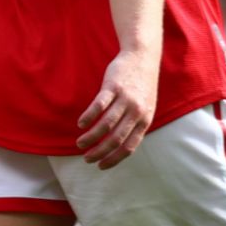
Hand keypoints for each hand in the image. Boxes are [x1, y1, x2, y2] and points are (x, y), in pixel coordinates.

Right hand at [77, 49, 158, 167]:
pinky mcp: (113, 87)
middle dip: (99, 152)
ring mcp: (125, 99)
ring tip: (80, 143)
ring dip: (91, 137)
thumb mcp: (145, 107)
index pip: (129, 147)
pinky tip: (81, 124)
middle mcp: (136, 112)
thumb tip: (119, 144)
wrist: (142, 58)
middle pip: (115, 139)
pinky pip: (99, 106)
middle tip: (86, 158)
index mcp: (144, 120)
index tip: (100, 166)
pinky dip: (89, 117)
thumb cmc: (141, 86)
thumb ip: (135, 124)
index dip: (114, 159)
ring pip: (106, 125)